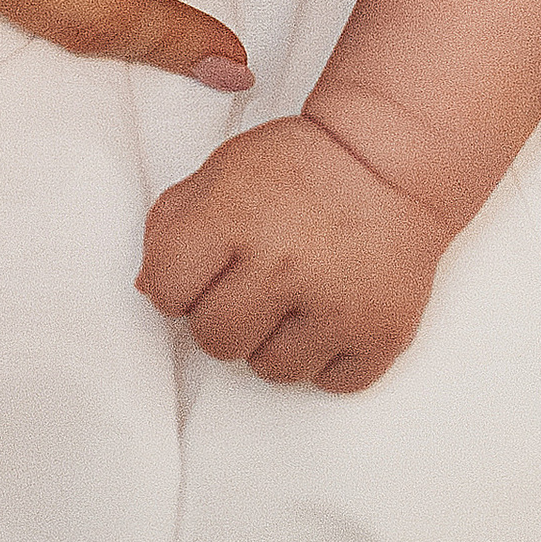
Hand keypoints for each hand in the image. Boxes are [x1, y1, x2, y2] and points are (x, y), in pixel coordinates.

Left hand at [138, 110, 452, 393]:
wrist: (390, 160)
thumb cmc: (302, 166)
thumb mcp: (222, 171)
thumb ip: (171, 223)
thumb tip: (149, 288)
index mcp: (235, 216)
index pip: (166, 289)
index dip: (176, 283)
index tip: (199, 271)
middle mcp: (284, 265)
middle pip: (214, 340)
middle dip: (222, 315)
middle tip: (250, 284)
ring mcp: (336, 306)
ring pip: (270, 369)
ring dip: (273, 341)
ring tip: (294, 296)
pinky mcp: (381, 335)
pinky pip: (329, 381)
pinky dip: (325, 356)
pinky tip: (329, 312)